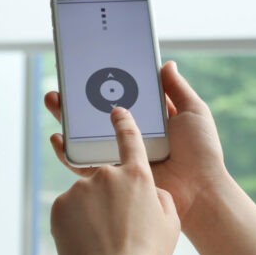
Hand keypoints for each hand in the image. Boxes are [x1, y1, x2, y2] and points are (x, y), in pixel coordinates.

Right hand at [45, 60, 230, 232]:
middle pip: (99, 114)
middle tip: (63, 81)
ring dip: (67, 119)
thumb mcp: (193, 112)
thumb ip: (178, 89)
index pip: (124, 96)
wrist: (200, 191)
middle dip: (79, 98)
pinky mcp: (114, 176)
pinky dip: (68, 153)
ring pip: (87, 135)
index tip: (89, 66)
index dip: (107, 83)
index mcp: (151, 119)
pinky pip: (85, 164)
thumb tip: (166, 64)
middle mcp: (133, 135)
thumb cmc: (202, 152)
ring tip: (54, 100)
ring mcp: (121, 155)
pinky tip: (58, 138)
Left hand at [49, 106, 179, 254]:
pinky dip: (75, 224)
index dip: (123, 123)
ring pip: (85, 198)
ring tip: (102, 244)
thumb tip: (147, 191)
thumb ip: (158, 196)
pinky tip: (86, 245)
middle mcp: (107, 175)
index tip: (115, 113)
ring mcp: (80, 189)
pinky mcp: (59, 206)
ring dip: (91, 215)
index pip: (130, 138)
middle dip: (109, 199)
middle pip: (106, 179)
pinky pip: (68, 211)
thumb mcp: (170, 222)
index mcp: (138, 175)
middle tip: (116, 229)